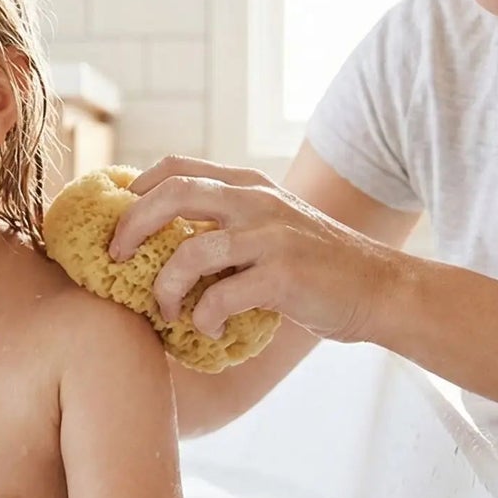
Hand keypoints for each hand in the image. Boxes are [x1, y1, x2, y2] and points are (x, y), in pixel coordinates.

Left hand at [108, 156, 401, 342]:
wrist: (381, 289)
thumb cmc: (316, 266)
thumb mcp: (271, 226)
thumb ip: (227, 222)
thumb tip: (158, 240)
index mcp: (248, 185)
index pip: (176, 167)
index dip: (135, 189)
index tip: (116, 223)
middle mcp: (257, 201)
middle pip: (172, 194)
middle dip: (131, 227)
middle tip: (117, 260)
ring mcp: (271, 236)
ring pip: (190, 252)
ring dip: (166, 288)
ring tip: (167, 311)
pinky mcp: (283, 275)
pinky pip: (220, 297)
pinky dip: (203, 318)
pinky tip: (207, 330)